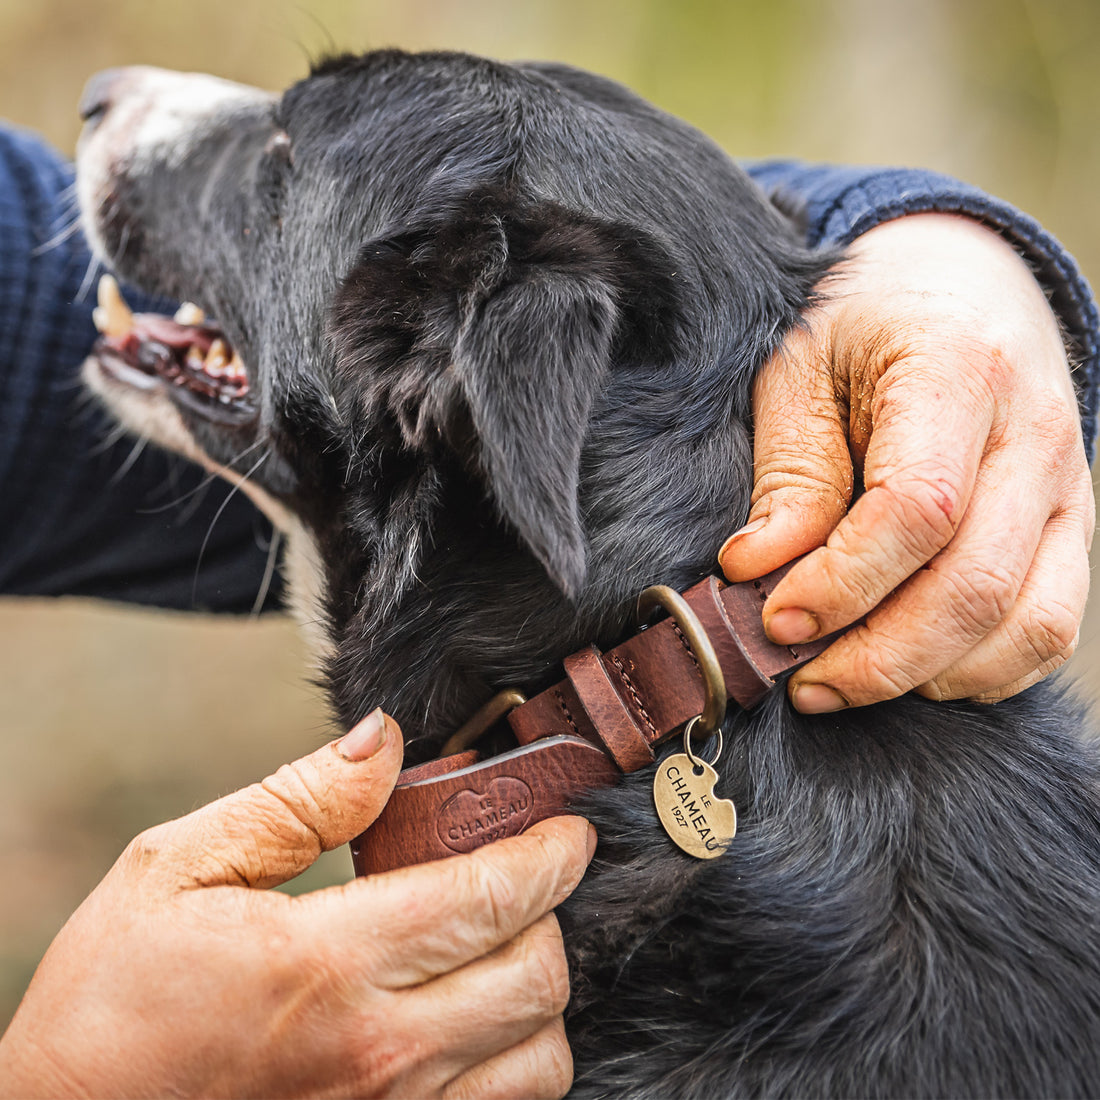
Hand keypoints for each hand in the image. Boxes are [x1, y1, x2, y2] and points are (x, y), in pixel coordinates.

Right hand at [0, 710, 592, 1098]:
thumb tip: (386, 740)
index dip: (551, 854)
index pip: (492, 898)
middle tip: (527, 881)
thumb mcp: (176, 871)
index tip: (568, 832)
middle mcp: (375, 1058)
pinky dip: (512, 1068)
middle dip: (552, 916)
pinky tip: (476, 1031)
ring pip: (539, 1063)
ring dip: (540, 1001)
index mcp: (327, 965)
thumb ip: (296, 801)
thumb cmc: (108, 1007)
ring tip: (500, 957)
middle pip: (538, 978)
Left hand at [720, 213, 1094, 710]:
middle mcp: (1034, 434)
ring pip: (1028, 624)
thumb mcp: (800, 370)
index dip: (843, 583)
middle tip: (799, 678)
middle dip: (878, 657)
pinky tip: (909, 667)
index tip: (775, 619)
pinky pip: (1050, 626)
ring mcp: (1068, 486)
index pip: (918, 509)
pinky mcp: (1072, 526)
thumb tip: (756, 572)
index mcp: (959, 370)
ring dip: (929, 674)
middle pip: (976, 586)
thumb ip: (790, 474)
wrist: (962, 281)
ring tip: (845, 679)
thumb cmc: (864, 322)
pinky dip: (981, 669)